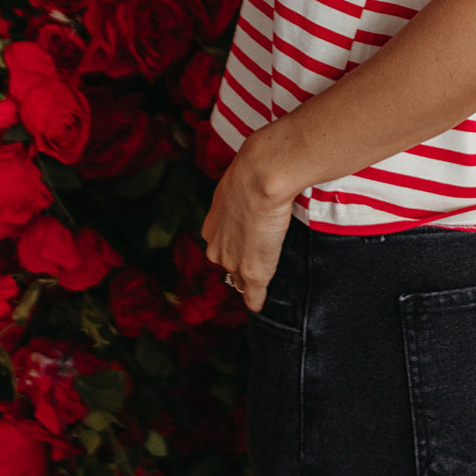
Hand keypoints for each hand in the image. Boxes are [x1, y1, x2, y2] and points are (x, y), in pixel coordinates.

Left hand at [201, 141, 295, 312]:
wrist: (261, 173)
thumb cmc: (255, 170)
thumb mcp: (241, 181)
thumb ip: (243, 193)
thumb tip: (245, 195)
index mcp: (212, 226)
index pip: (222, 246)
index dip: (237, 246)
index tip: (251, 242)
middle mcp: (217, 246)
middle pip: (228, 264)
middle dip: (241, 264)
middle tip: (261, 257)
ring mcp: (233, 261)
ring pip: (239, 278)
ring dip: (250, 281)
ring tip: (263, 280)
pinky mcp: (252, 271)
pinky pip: (253, 294)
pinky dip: (257, 300)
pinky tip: (261, 304)